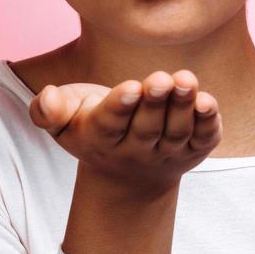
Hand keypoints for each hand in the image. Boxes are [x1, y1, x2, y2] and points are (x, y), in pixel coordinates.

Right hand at [28, 70, 221, 192]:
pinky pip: (203, 139)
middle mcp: (136, 150)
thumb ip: (48, 110)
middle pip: (147, 128)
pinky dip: (208, 123)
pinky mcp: (194, 150)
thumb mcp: (63, 121)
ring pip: (177, 132)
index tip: (131, 87)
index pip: (110, 124)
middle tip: (161, 79)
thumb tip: (47, 97)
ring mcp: (167, 153)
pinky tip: (208, 102)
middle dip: (154, 103)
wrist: (127, 175)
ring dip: (183, 108)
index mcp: (100, 139)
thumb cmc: (91, 129)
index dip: (121, 106)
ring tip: (186, 81)